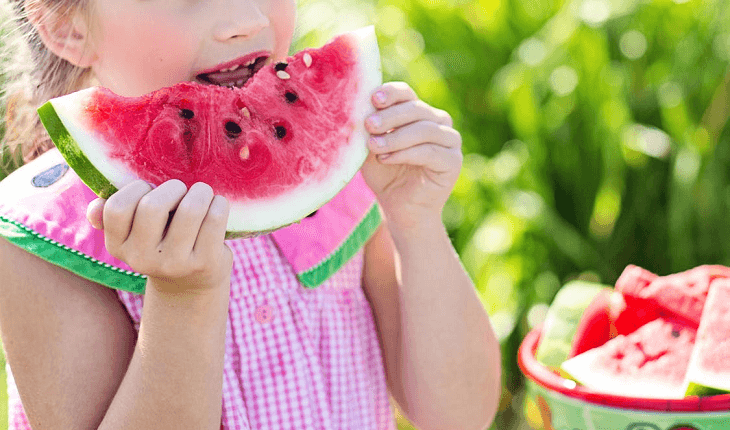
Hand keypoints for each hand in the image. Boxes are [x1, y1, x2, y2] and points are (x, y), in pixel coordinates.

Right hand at [86, 180, 232, 293]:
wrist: (191, 285)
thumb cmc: (162, 243)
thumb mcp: (134, 235)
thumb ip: (112, 217)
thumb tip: (94, 209)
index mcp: (118, 246)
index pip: (117, 208)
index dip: (137, 188)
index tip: (150, 190)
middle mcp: (142, 259)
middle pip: (153, 206)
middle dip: (173, 188)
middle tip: (182, 191)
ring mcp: (175, 264)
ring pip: (190, 210)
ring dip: (201, 192)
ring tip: (202, 195)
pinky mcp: (205, 263)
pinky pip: (214, 219)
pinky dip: (219, 204)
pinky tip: (217, 206)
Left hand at [361, 82, 462, 232]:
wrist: (400, 208)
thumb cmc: (385, 174)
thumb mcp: (371, 148)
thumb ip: (369, 129)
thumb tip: (358, 108)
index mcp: (418, 112)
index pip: (406, 94)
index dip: (391, 93)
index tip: (373, 99)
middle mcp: (437, 121)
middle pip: (415, 108)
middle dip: (389, 117)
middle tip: (368, 125)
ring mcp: (449, 140)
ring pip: (424, 129)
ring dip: (396, 137)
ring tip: (374, 146)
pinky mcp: (453, 160)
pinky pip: (430, 151)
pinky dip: (406, 153)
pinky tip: (386, 159)